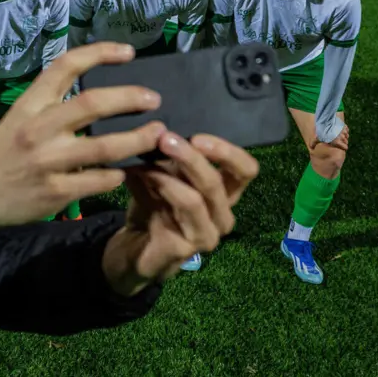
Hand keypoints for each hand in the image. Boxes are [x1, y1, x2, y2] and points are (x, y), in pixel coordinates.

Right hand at [0, 44, 167, 258]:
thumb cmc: (2, 154)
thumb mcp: (19, 119)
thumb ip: (52, 104)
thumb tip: (101, 92)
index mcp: (28, 106)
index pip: (64, 66)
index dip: (99, 53)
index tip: (128, 52)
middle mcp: (37, 130)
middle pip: (92, 103)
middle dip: (130, 98)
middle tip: (154, 99)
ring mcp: (47, 163)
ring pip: (106, 147)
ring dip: (139, 139)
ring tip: (158, 134)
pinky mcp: (56, 193)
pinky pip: (101, 180)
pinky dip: (119, 174)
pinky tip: (125, 172)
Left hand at [102, 131, 258, 296]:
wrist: (132, 247)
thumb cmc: (152, 207)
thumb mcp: (158, 175)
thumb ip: (164, 156)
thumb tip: (157, 128)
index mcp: (223, 194)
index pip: (245, 170)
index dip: (228, 151)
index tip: (198, 136)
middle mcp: (222, 215)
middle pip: (219, 182)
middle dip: (191, 157)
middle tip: (165, 138)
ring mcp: (207, 234)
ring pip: (198, 198)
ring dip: (169, 174)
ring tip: (147, 159)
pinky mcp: (186, 248)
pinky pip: (175, 216)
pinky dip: (159, 190)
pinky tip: (140, 177)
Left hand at [315, 124, 348, 150]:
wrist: (326, 121)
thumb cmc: (322, 131)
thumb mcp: (318, 137)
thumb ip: (314, 143)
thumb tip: (311, 147)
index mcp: (338, 141)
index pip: (345, 147)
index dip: (343, 147)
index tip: (340, 146)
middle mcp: (342, 137)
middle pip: (346, 141)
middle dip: (342, 141)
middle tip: (337, 139)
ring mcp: (344, 131)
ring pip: (346, 136)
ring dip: (343, 136)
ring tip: (337, 134)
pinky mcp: (345, 126)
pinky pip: (346, 130)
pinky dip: (344, 130)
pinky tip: (339, 129)